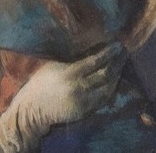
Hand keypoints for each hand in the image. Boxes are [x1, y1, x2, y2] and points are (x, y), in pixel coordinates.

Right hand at [8, 45, 125, 129]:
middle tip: (123, 52)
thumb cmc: (41, 83)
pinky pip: (103, 99)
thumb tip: (94, 46)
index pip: (96, 61)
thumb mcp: (55, 65)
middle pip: (106, 74)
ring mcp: (83, 102)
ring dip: (117, 75)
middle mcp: (79, 88)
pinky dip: (111, 88)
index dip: (109, 52)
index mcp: (70, 74)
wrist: (32, 110)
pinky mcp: (84, 112)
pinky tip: (114, 79)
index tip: (118, 44)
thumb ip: (74, 59)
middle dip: (117, 62)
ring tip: (121, 64)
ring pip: (108, 88)